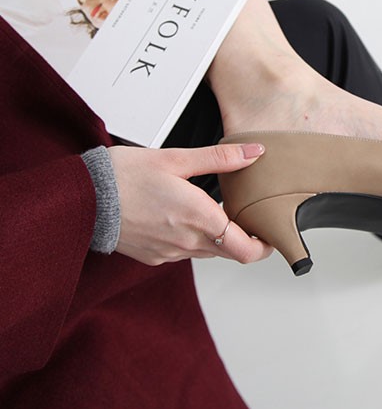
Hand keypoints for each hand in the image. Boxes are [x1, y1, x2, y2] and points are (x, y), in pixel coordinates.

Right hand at [109, 143, 272, 265]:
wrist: (82, 198)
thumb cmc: (125, 176)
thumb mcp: (176, 158)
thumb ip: (220, 158)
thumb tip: (255, 151)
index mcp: (199, 217)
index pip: (246, 250)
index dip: (264, 246)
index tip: (270, 233)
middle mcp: (187, 241)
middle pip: (231, 252)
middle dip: (245, 238)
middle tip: (249, 216)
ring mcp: (170, 253)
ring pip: (209, 252)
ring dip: (219, 238)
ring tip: (217, 211)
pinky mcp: (154, 257)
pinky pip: (185, 253)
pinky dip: (194, 239)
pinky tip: (184, 217)